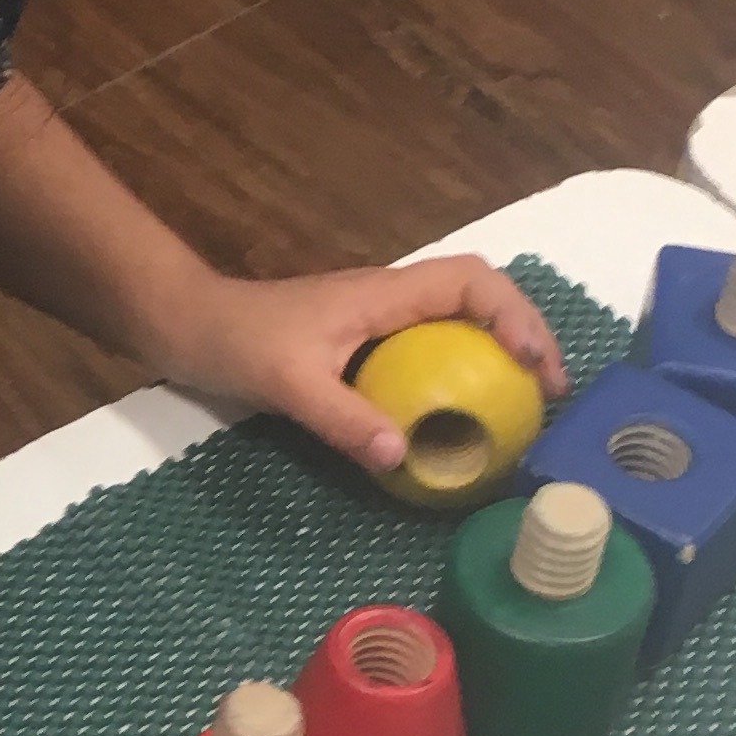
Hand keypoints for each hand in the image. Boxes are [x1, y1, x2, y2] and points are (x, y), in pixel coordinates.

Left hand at [162, 258, 566, 478]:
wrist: (187, 326)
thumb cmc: (235, 342)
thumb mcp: (288, 385)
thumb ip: (342, 419)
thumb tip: (403, 455)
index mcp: (383, 294)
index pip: (470, 280)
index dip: (514, 314)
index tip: (535, 364)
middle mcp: (389, 300)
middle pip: (479, 296)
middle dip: (523, 333)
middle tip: (548, 391)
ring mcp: (377, 320)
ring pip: (457, 322)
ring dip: (496, 352)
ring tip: (522, 404)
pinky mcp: (363, 343)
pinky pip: (428, 350)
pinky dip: (458, 373)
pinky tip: (458, 416)